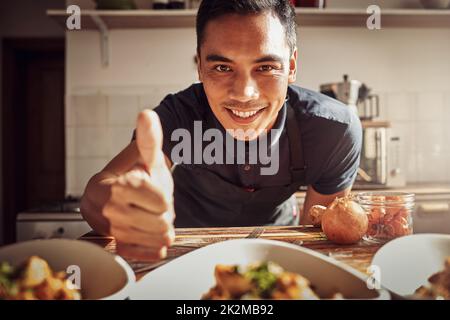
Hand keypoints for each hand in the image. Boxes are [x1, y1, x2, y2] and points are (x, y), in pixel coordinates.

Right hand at [103, 110, 174, 260]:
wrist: (116, 196)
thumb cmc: (135, 174)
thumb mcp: (145, 157)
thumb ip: (149, 139)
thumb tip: (147, 114)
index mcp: (114, 186)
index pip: (161, 203)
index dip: (163, 198)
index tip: (153, 192)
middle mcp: (107, 210)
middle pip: (160, 222)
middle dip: (164, 214)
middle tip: (153, 206)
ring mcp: (110, 231)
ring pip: (156, 238)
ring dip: (160, 228)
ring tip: (150, 216)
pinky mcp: (114, 246)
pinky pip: (144, 252)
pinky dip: (153, 246)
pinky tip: (152, 238)